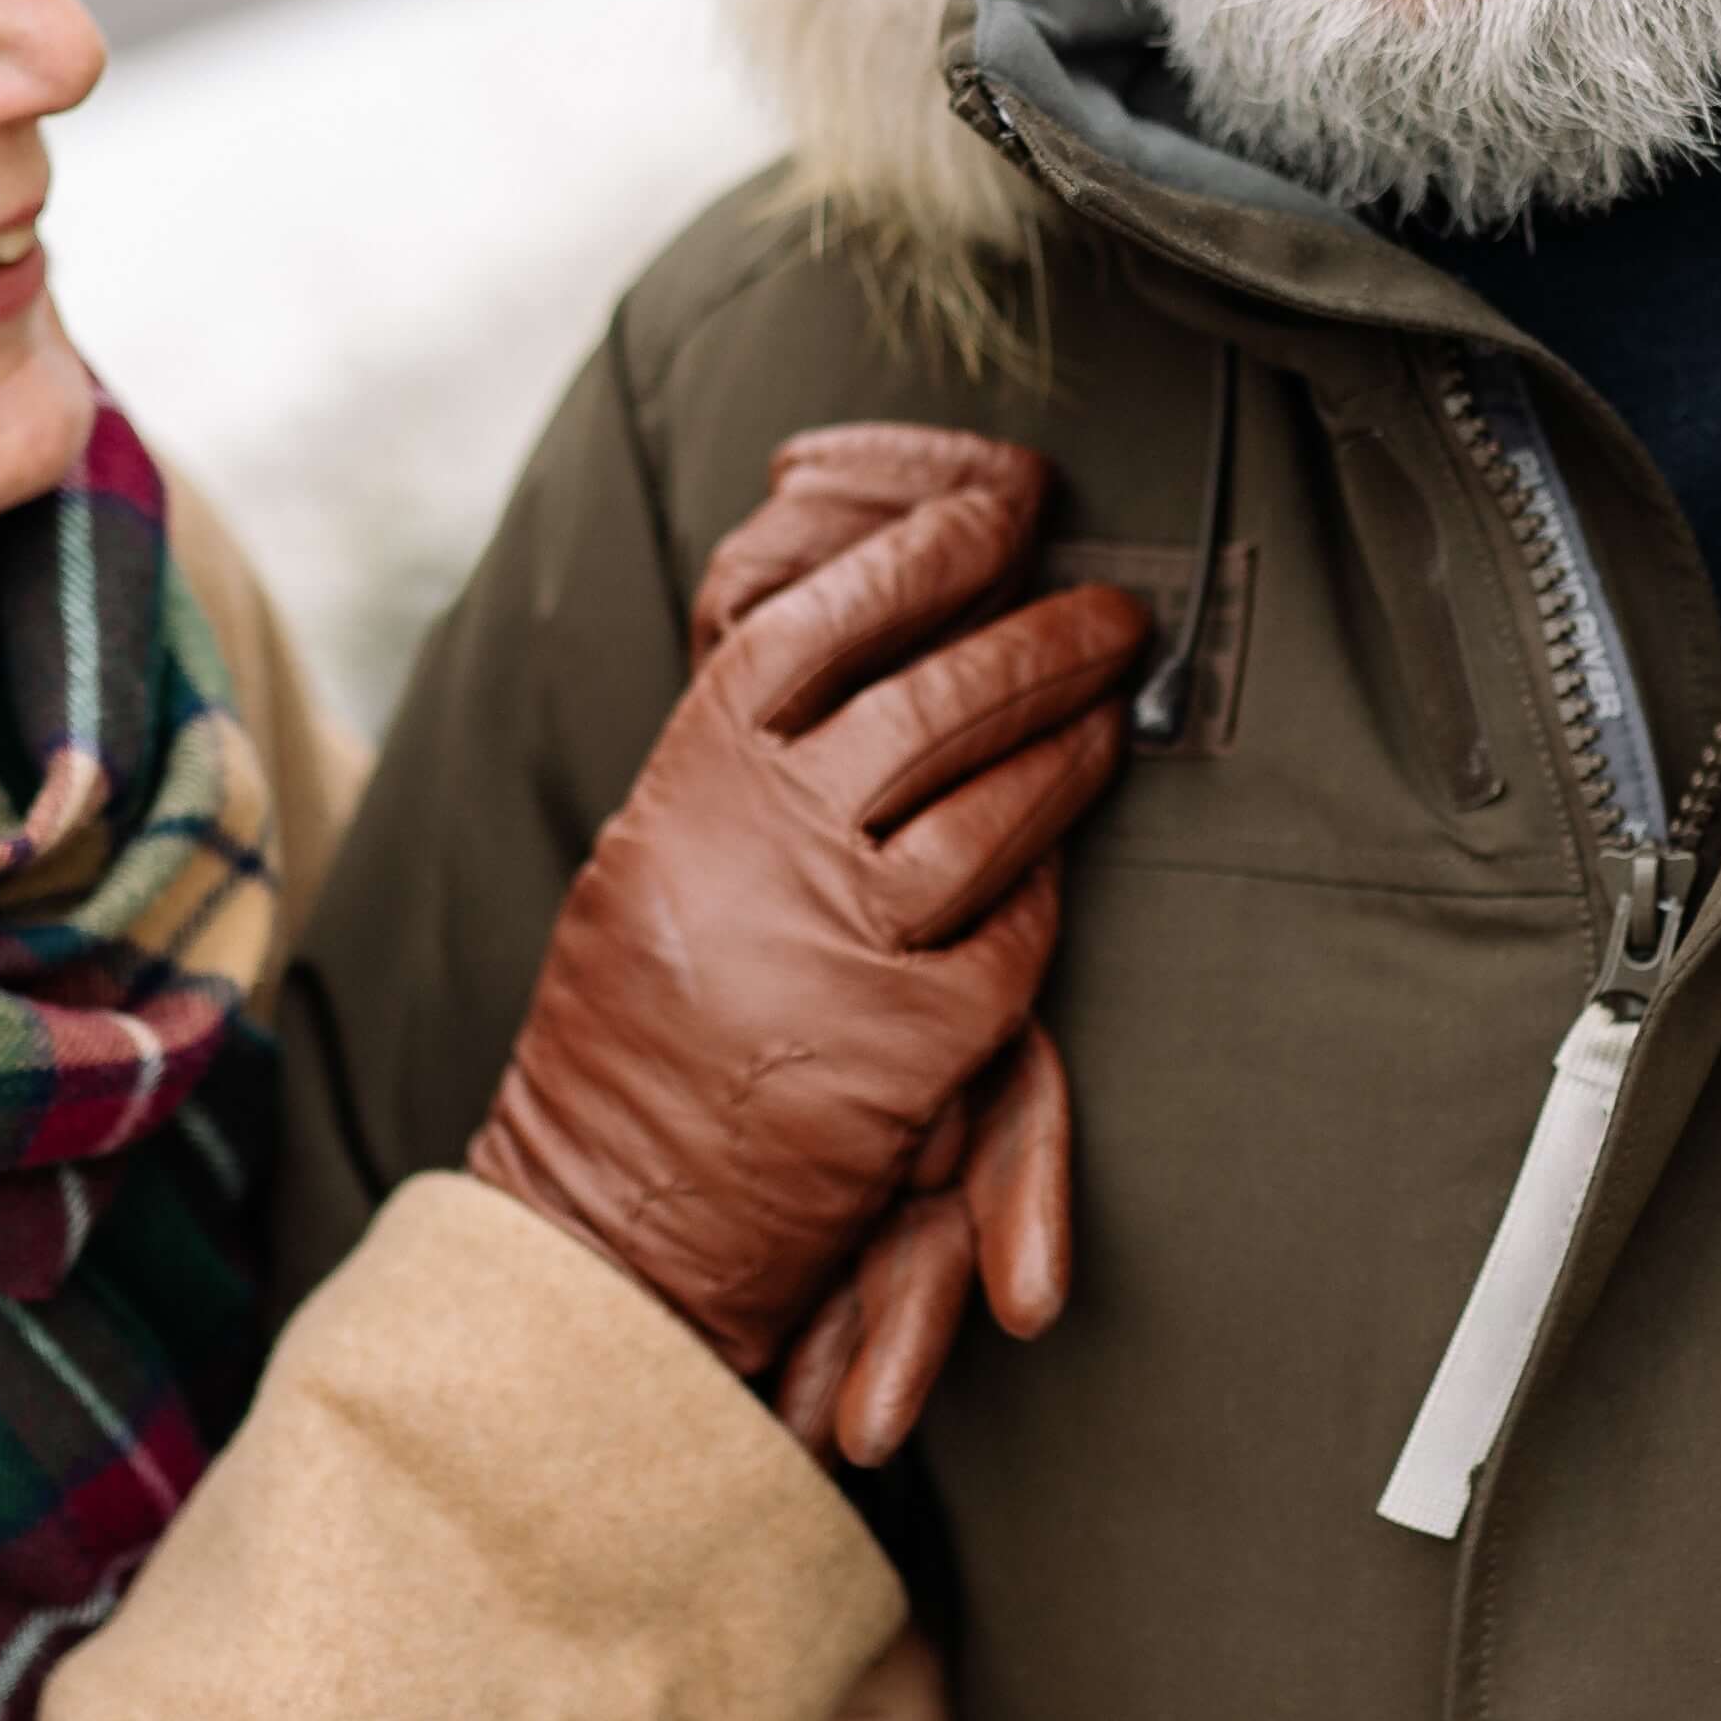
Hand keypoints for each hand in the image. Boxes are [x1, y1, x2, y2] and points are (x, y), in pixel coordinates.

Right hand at [694, 431, 1115, 1466]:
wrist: (611, 1215)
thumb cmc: (631, 1030)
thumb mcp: (655, 858)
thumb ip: (750, 762)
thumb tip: (860, 642)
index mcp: (690, 780)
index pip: (820, 622)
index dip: (921, 551)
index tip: (1000, 505)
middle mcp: (763, 842)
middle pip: (933, 699)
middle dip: (1040, 638)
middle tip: (1109, 609)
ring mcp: (843, 938)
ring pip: (996, 805)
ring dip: (1071, 745)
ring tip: (1108, 708)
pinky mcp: (914, 1037)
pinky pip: (1016, 931)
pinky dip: (1043, 888)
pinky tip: (1060, 858)